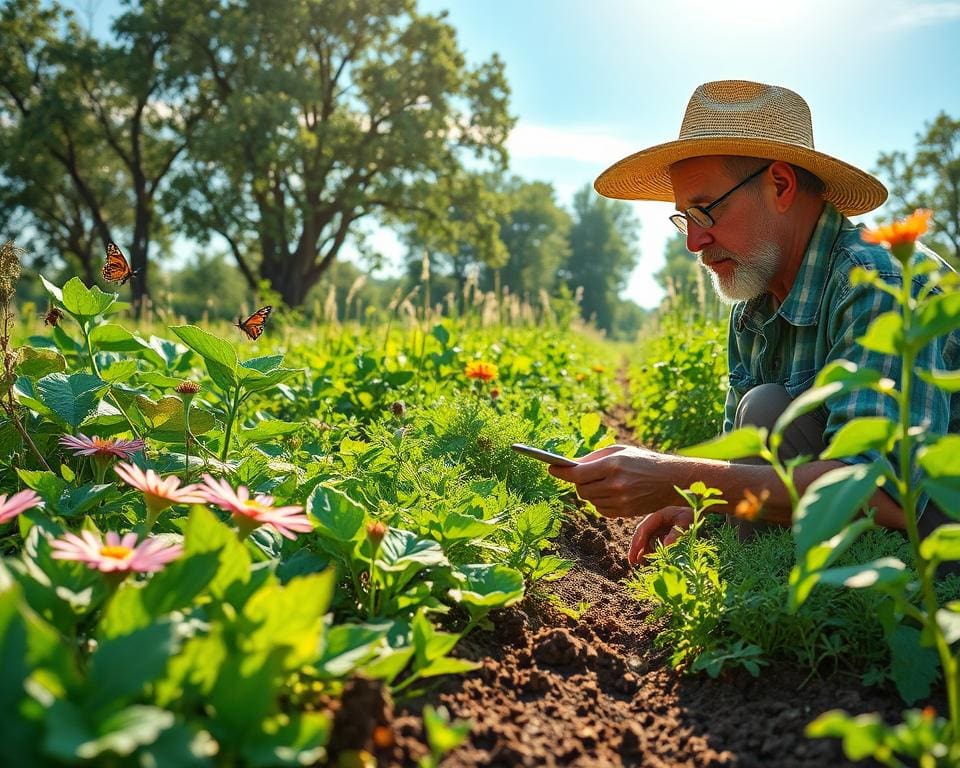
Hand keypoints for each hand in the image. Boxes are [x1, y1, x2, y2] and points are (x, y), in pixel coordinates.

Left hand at [548, 444, 676, 517]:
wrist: (671, 480)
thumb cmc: (643, 460)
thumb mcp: (619, 451)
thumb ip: (594, 458)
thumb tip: (569, 464)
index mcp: (613, 466)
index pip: (577, 473)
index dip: (560, 472)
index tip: (550, 468)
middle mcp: (615, 485)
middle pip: (580, 489)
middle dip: (576, 483)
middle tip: (578, 475)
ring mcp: (620, 501)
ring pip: (590, 500)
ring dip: (589, 492)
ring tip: (599, 482)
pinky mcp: (625, 513)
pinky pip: (600, 509)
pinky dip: (599, 502)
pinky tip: (609, 493)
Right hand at [628, 506, 693, 564]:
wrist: (704, 516)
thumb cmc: (695, 516)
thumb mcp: (687, 523)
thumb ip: (676, 533)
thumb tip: (665, 546)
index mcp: (660, 515)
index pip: (645, 527)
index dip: (638, 540)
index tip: (635, 552)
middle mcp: (657, 521)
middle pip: (642, 534)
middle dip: (636, 547)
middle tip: (632, 561)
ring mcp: (659, 528)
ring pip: (646, 540)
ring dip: (642, 551)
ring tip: (639, 563)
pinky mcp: (664, 535)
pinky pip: (654, 544)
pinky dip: (650, 552)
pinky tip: (649, 560)